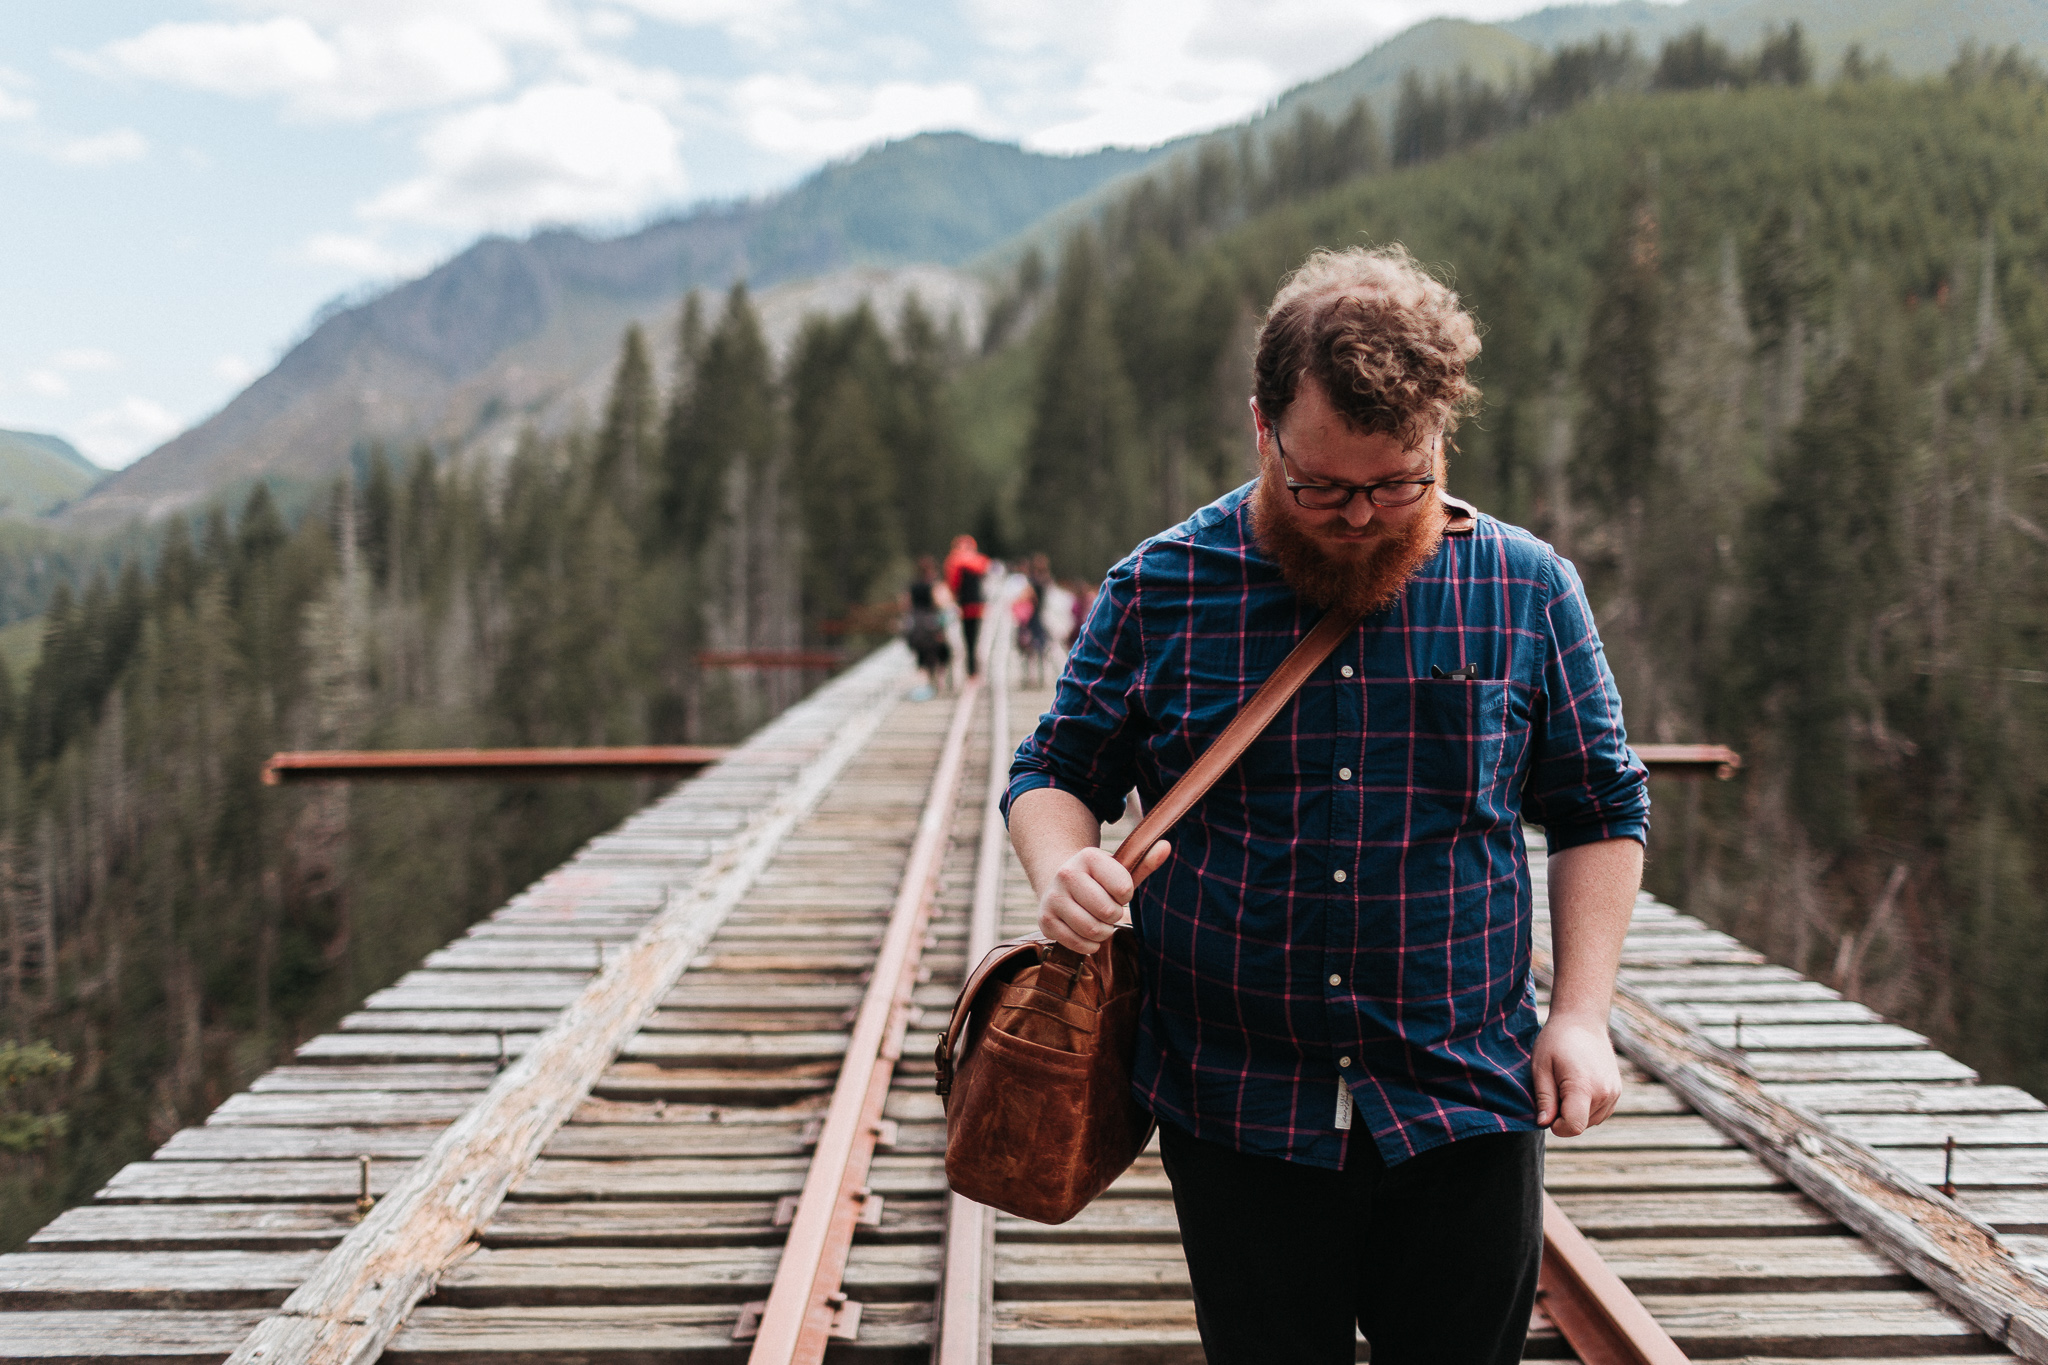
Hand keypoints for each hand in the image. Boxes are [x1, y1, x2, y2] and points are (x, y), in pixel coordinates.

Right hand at [1036, 841, 1169, 953]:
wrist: (1060, 885)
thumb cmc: (1099, 880)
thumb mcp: (1121, 870)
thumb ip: (1145, 861)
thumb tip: (1167, 846)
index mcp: (1088, 856)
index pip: (1123, 888)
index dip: (1125, 895)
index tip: (1117, 892)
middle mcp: (1067, 873)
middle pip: (1107, 911)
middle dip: (1114, 915)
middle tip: (1108, 910)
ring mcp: (1053, 897)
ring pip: (1093, 929)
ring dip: (1104, 932)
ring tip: (1099, 921)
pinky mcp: (1045, 920)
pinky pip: (1078, 943)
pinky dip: (1090, 944)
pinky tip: (1087, 933)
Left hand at [1531, 1013, 1621, 1136]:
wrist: (1582, 1020)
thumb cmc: (1556, 1041)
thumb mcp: (1540, 1067)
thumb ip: (1544, 1097)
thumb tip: (1544, 1123)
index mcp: (1584, 1087)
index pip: (1573, 1127)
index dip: (1556, 1126)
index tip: (1547, 1111)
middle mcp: (1604, 1093)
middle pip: (1581, 1125)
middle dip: (1563, 1116)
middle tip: (1555, 1088)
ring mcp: (1614, 1093)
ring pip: (1590, 1121)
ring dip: (1575, 1112)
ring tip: (1565, 1084)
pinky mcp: (1617, 1091)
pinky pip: (1599, 1113)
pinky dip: (1586, 1108)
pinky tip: (1577, 1086)